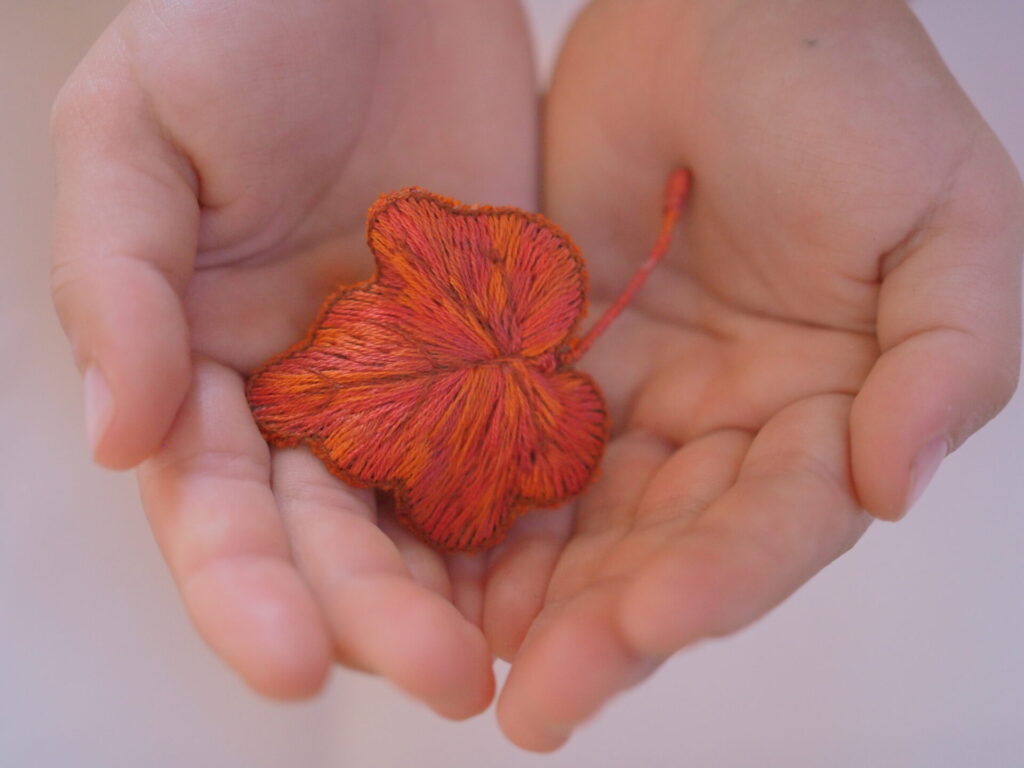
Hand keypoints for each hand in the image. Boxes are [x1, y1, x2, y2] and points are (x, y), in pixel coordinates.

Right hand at [51, 0, 536, 714]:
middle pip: (334, 534)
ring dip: (464, 589)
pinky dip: (537, 505)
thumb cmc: (234, 27)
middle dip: (378, 611)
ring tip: (509, 657)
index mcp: (202, 365)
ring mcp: (408, 376)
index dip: (245, 590)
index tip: (293, 662)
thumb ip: (114, 284)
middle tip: (447, 678)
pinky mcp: (495, 343)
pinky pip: (516, 438)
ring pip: (431, 511)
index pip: (214, 507)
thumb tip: (117, 440)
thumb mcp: (133, 135)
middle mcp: (307, 393)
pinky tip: (574, 562)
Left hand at [484, 0, 1022, 749]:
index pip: (776, 527)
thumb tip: (897, 487)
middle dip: (605, 626)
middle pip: (666, 549)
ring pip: (580, 521)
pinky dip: (473, 507)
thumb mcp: (954, 227)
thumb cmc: (851, 97)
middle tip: (537, 702)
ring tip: (468, 662)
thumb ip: (950, 362)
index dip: (720, 581)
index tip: (651, 621)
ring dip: (529, 593)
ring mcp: (633, 398)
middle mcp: (726, 427)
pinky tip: (431, 566)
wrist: (719, 14)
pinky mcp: (550, 358)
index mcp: (827, 416)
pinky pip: (507, 446)